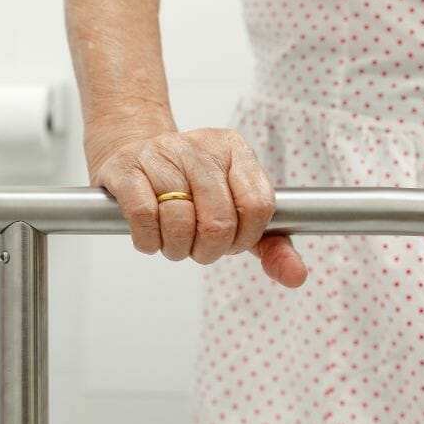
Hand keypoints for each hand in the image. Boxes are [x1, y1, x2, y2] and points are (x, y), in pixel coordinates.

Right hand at [90, 127, 307, 287]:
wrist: (133, 152)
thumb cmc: (190, 187)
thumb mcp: (236, 206)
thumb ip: (271, 243)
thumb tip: (297, 276)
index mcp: (234, 150)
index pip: (257, 206)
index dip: (243, 237)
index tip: (230, 240)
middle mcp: (200, 147)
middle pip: (218, 221)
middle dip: (207, 250)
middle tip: (197, 245)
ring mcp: (161, 154)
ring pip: (179, 221)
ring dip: (175, 248)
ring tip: (172, 240)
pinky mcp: (126, 167)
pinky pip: (144, 217)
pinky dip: (148, 241)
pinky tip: (150, 235)